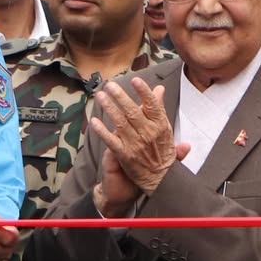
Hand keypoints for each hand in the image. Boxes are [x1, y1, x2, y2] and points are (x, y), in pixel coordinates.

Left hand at [86, 78, 189, 198]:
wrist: (158, 181)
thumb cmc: (161, 152)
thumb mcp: (166, 130)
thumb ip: (161, 109)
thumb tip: (159, 89)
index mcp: (160, 126)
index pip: (153, 105)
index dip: (144, 92)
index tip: (135, 80)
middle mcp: (148, 134)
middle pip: (133, 111)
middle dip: (121, 97)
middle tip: (110, 85)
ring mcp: (135, 144)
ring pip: (121, 123)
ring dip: (109, 108)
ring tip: (100, 96)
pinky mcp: (124, 155)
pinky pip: (111, 141)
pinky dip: (102, 131)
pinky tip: (94, 121)